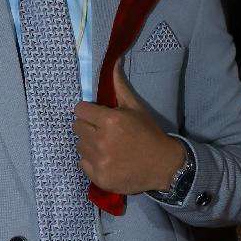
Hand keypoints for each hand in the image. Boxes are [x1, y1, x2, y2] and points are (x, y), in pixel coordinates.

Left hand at [73, 62, 186, 194]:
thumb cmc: (149, 134)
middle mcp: (102, 140)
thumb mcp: (136, 107)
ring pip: (79, 145)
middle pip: (77, 127)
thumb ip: (120, 86)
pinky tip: (106, 159)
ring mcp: (99, 161)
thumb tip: (113, 62)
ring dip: (88, 144)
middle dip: (87, 126)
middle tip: (102, 131)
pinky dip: (91, 161)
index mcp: (110, 120)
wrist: (164, 165)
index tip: (96, 116)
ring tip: (105, 146)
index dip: (88, 111)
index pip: (79, 110)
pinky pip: (82, 163)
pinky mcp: (99, 177)